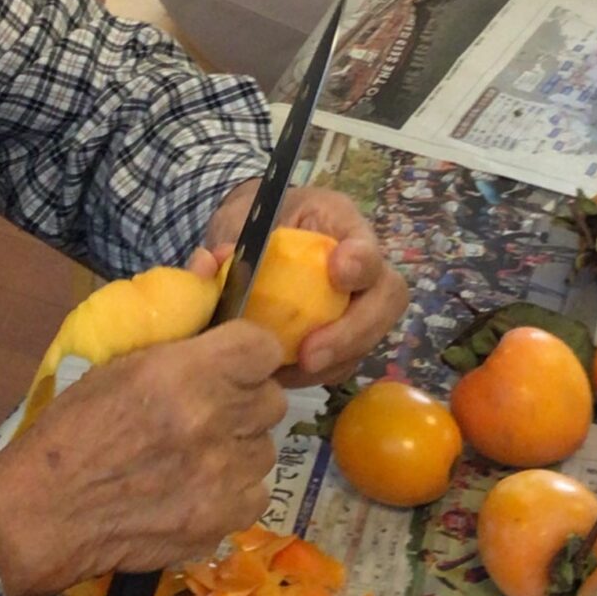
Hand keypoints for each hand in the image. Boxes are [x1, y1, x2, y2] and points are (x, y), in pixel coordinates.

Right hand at [0, 324, 285, 595]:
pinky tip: (196, 491)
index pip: (263, 347)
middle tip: (208, 412)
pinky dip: (233, 492)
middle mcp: (212, 421)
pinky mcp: (221, 521)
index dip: (251, 353)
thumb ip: (175, 324)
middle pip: (271, 400)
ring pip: (264, 449)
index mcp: (184, 373)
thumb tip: (213, 263)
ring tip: (195, 456)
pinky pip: (255, 494)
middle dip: (244, 402)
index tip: (233, 363)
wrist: (43, 514)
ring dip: (238, 448)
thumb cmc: (71, 431)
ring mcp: (222, 476)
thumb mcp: (115, 364)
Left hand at [196, 181, 407, 385]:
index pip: (368, 240)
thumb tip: (209, 265)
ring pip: (369, 338)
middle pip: (387, 298)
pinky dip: (314, 374)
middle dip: (353, 330)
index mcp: (339, 222)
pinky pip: (342, 363)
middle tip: (311, 353)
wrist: (252, 236)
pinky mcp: (341, 336)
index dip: (360, 261)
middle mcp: (360, 265)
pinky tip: (282, 376)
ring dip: (333, 360)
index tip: (337, 273)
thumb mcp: (242, 219)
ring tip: (290, 371)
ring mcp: (356, 303)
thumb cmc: (254, 220)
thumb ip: (230, 240)